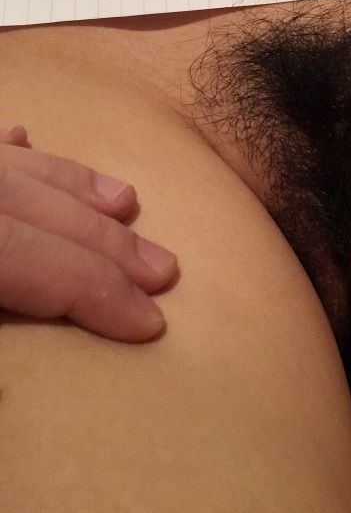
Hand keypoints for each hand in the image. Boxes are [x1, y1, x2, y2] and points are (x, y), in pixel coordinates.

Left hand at [0, 123, 176, 341]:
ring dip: (72, 185)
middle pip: (37, 207)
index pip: (30, 256)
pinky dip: (7, 148)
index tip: (148, 321)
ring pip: (15, 167)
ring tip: (125, 200)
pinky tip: (22, 137)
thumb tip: (17, 385)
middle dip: (106, 239)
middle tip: (162, 270)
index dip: (95, 288)